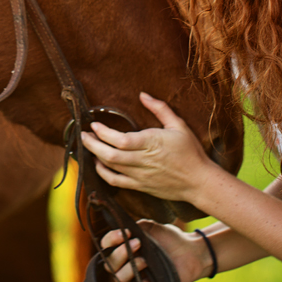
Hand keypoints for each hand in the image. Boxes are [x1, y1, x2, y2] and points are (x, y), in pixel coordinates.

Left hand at [80, 92, 213, 202]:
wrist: (199, 182)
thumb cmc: (190, 152)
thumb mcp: (179, 125)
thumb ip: (160, 109)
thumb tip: (143, 95)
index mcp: (152, 143)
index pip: (120, 140)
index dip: (103, 133)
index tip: (95, 124)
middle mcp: (143, 161)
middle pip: (110, 154)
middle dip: (92, 144)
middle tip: (83, 134)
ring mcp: (140, 176)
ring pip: (110, 168)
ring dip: (95, 156)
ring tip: (88, 145)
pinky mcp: (140, 186)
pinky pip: (115, 182)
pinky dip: (103, 173)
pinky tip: (98, 164)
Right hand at [99, 222, 212, 281]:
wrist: (191, 250)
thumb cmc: (169, 238)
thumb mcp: (149, 228)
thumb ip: (134, 226)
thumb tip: (121, 227)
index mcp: (124, 249)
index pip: (107, 246)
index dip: (110, 240)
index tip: (123, 233)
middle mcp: (126, 265)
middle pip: (109, 264)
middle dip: (120, 253)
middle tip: (137, 242)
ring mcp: (136, 279)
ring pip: (119, 277)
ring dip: (129, 266)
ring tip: (144, 258)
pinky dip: (138, 281)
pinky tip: (147, 272)